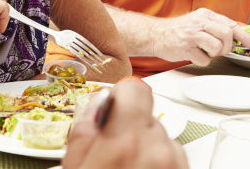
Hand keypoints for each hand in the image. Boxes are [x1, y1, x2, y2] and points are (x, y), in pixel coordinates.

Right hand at [63, 78, 187, 168]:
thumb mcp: (74, 168)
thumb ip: (85, 132)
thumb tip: (99, 104)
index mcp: (124, 143)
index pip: (136, 89)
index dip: (123, 96)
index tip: (115, 109)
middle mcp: (156, 150)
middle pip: (148, 116)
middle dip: (131, 129)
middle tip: (115, 155)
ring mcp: (174, 163)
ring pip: (162, 138)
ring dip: (148, 148)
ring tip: (129, 168)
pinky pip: (174, 156)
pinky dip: (161, 162)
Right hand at [154, 8, 249, 65]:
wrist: (156, 34)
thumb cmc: (179, 31)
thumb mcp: (199, 21)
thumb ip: (216, 26)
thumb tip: (238, 34)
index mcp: (206, 15)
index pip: (231, 24)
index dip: (245, 37)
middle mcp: (200, 23)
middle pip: (227, 35)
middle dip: (227, 47)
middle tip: (219, 49)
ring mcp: (193, 35)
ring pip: (217, 47)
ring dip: (213, 54)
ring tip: (203, 50)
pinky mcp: (186, 48)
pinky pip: (204, 59)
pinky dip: (201, 60)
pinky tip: (193, 54)